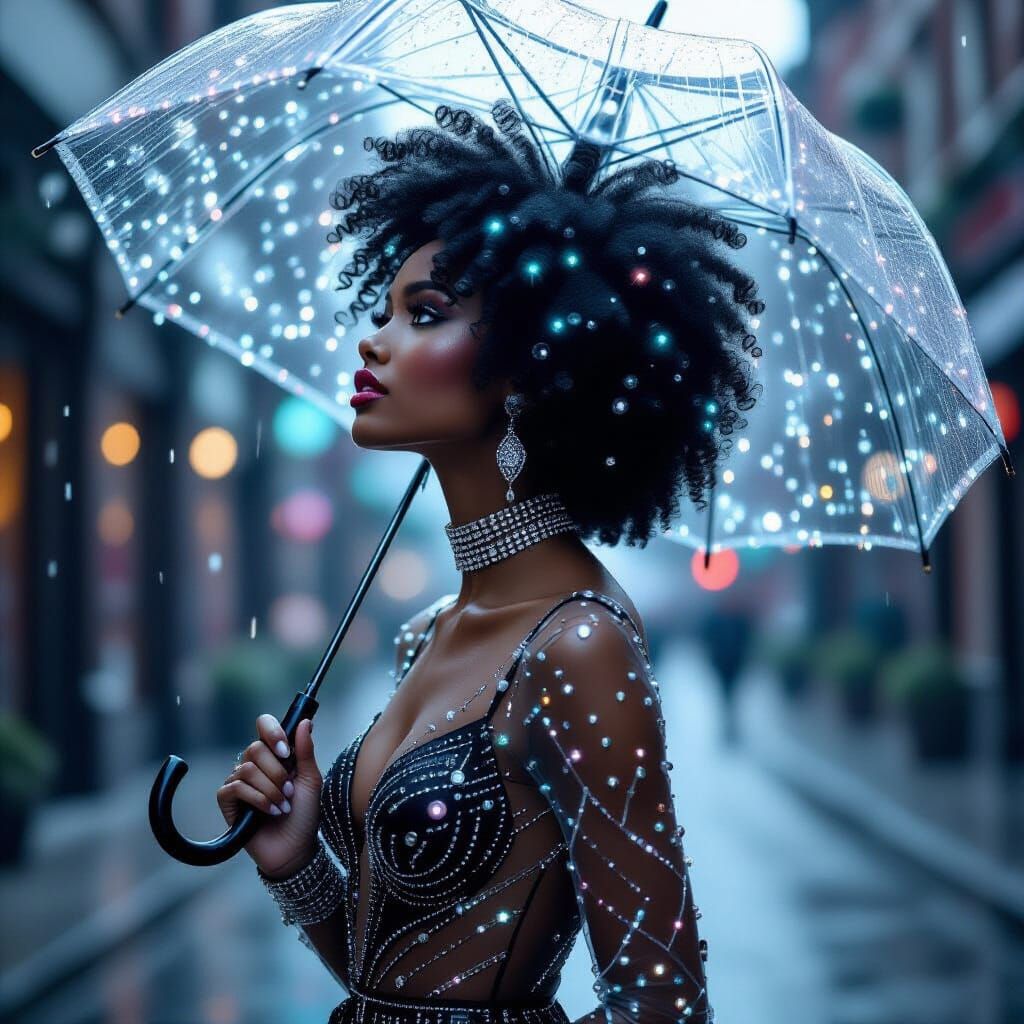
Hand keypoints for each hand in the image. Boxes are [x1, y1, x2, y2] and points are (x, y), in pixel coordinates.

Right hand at [216, 715, 321, 877]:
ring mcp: (239, 782)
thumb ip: (305, 750)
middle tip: (289, 791)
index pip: (263, 725)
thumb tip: (304, 722)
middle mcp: (255, 764)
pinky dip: (257, 799)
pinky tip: (270, 811)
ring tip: (282, 805)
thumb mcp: (311, 780)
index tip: (286, 750)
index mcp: (274, 755)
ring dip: (270, 789)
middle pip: (255, 748)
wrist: (295, 848)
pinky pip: (235, 788)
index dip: (272, 732)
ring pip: (247, 769)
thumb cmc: (304, 814)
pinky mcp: (227, 801)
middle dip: (277, 772)